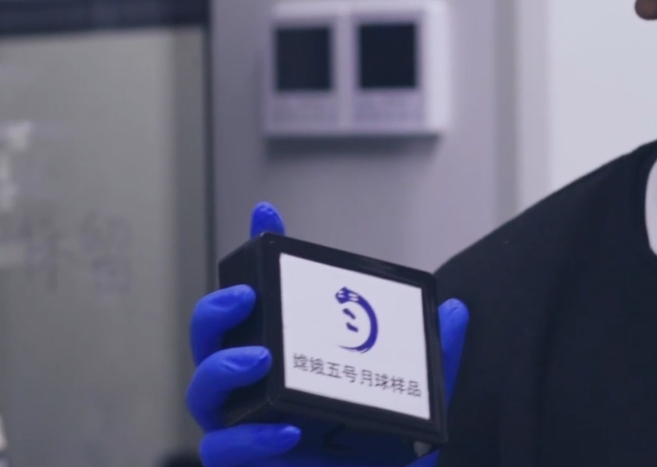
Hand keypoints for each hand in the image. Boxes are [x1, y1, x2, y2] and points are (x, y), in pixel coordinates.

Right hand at [186, 203, 467, 466]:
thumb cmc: (383, 454)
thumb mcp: (414, 400)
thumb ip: (431, 359)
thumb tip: (453, 309)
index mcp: (287, 360)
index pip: (263, 304)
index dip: (256, 257)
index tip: (267, 214)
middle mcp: (256, 391)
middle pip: (211, 341)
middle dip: (215, 311)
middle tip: (246, 297)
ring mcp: (244, 429)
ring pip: (203, 395)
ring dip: (220, 370)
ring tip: (258, 361)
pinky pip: (225, 452)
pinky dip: (250, 440)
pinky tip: (288, 431)